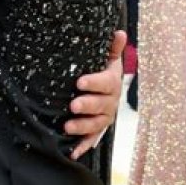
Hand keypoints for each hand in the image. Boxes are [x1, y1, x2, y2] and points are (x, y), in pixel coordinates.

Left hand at [66, 29, 125, 159]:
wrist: (105, 91)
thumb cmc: (103, 73)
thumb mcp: (107, 60)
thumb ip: (112, 49)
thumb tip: (119, 32)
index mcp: (112, 84)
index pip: (106, 83)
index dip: (94, 83)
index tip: (79, 82)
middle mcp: (110, 102)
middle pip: (101, 106)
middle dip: (87, 106)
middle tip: (73, 105)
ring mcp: (104, 118)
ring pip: (96, 124)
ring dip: (82, 126)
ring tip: (67, 126)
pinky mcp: (96, 131)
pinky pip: (91, 140)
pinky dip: (82, 146)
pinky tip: (71, 152)